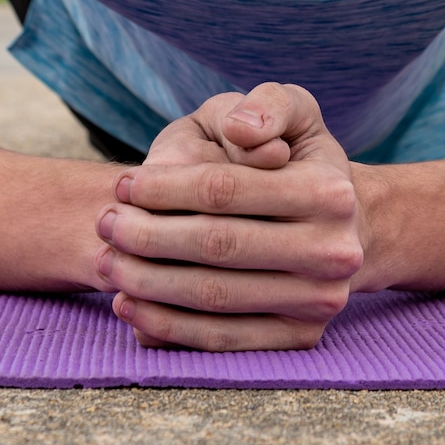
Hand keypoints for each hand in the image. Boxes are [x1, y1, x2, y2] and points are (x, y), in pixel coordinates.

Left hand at [94, 83, 365, 350]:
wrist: (339, 224)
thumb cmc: (296, 156)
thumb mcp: (292, 110)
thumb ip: (267, 105)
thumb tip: (240, 129)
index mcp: (331, 191)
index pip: (226, 189)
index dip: (164, 187)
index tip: (124, 183)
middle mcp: (333, 252)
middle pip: (218, 247)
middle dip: (146, 236)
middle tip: (105, 223)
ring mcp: (320, 302)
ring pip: (215, 298)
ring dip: (148, 283)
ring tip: (109, 262)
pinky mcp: (300, 338)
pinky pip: (222, 339)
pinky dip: (168, 327)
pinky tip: (130, 307)